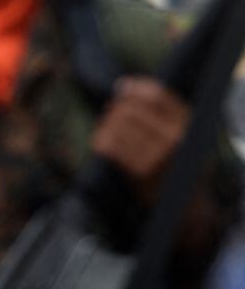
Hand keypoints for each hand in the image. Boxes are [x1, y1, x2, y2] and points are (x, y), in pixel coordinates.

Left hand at [91, 77, 188, 199]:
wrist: (184, 204)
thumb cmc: (176, 160)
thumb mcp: (181, 132)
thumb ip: (161, 110)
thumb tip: (123, 85)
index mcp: (188, 125)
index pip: (156, 95)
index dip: (134, 88)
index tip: (121, 88)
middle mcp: (176, 139)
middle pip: (130, 109)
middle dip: (115, 108)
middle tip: (110, 112)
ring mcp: (158, 156)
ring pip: (117, 125)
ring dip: (105, 124)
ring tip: (105, 128)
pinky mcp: (141, 171)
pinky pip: (110, 145)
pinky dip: (100, 141)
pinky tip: (101, 143)